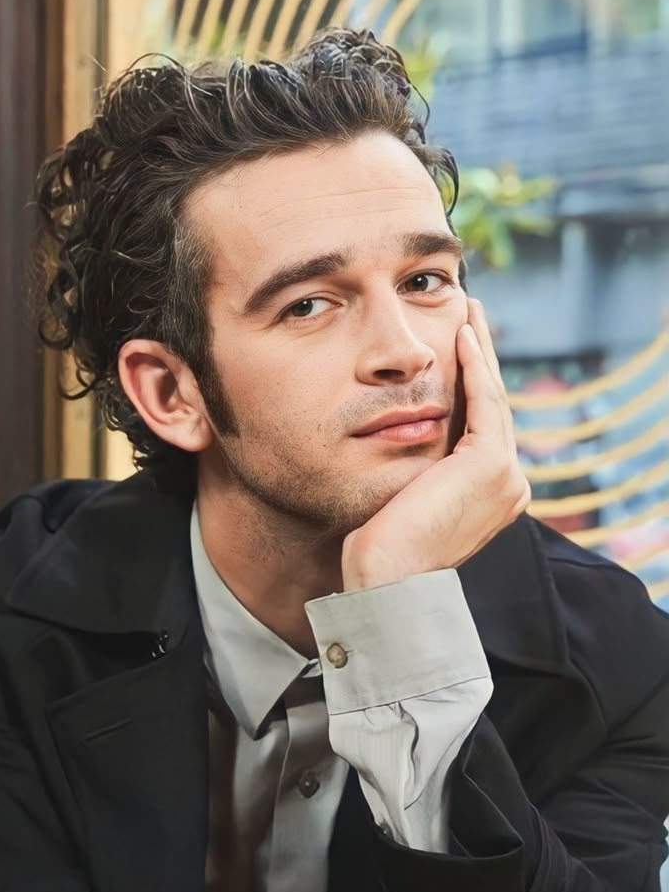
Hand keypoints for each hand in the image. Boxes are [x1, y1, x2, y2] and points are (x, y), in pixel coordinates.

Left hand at [342, 300, 530, 589]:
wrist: (387, 579)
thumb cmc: (383, 548)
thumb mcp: (408, 497)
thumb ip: (422, 467)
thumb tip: (404, 433)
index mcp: (492, 494)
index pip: (484, 426)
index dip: (474, 383)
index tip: (458, 348)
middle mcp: (508, 485)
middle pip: (494, 405)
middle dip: (482, 357)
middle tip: (470, 316)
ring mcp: (505, 475)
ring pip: (493, 397)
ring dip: (481, 350)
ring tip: (468, 313)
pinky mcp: (490, 464)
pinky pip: (484, 400)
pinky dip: (475, 366)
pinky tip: (463, 336)